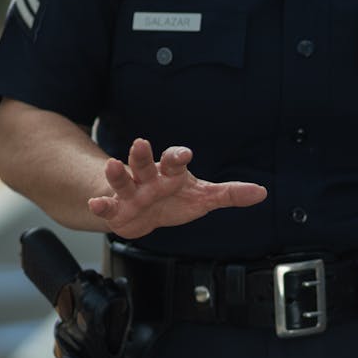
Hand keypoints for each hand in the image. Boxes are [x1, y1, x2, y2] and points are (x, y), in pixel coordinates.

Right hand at [87, 138, 266, 238]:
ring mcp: (131, 192)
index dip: (178, 157)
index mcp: (170, 173)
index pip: (174, 161)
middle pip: (145, 163)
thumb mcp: (204, 197)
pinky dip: (101, 205)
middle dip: (142, 155)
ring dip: (118, 173)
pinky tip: (96, 203)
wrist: (145, 214)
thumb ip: (229, 194)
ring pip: (123, 180)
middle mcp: (149, 179)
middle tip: (141, 142)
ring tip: (112, 164)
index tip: (185, 154)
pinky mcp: (117, 209)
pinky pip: (108, 206)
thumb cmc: (175, 200)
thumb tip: (261, 192)